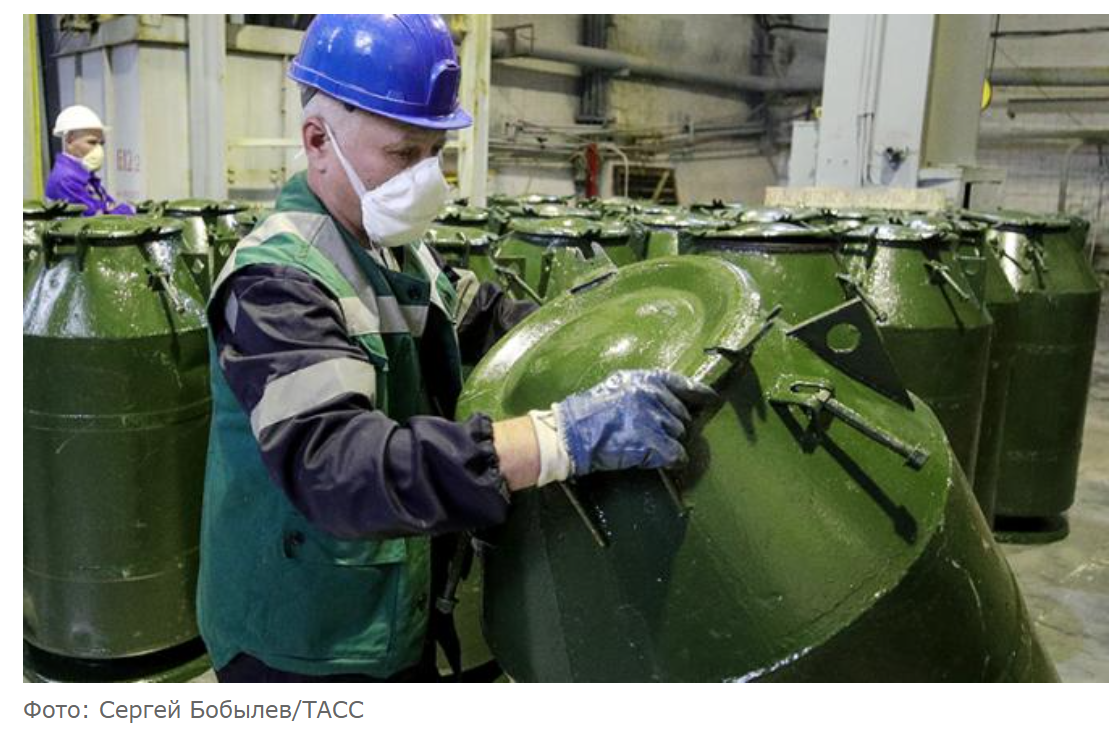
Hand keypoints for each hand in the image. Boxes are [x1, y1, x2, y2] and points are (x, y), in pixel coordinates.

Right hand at [555, 369, 717, 476]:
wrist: (572, 433)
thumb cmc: (590, 412)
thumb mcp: (618, 387)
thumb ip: (642, 390)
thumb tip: (666, 402)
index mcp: (644, 379)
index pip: (681, 383)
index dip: (699, 392)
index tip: (711, 399)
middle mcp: (652, 395)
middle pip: (681, 414)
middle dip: (675, 425)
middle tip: (659, 433)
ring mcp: (652, 419)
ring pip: (679, 433)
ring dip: (671, 442)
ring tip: (653, 447)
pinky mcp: (651, 442)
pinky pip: (676, 453)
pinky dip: (676, 459)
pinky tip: (670, 462)